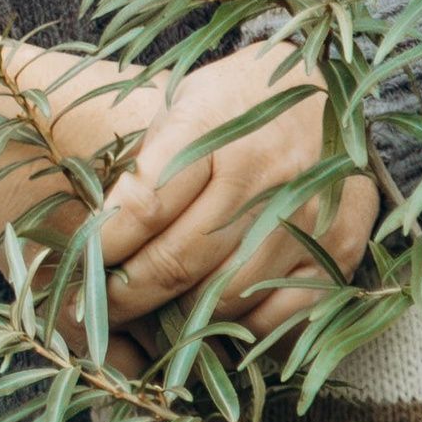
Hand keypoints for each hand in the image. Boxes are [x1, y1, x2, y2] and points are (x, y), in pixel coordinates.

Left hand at [83, 39, 378, 339]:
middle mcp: (262, 173)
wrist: (334, 91)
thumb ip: (147, 163)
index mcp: (212, 126)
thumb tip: (99, 237)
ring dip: (178, 322)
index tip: (82, 267)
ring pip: (224, 298)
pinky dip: (243, 330)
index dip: (105, 247)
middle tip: (100, 311)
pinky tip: (215, 322)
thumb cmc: (239, 102)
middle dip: (127, 295)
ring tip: (148, 322)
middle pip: (179, 261)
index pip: (144, 205)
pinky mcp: (340, 248)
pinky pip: (281, 316)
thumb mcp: (183, 103)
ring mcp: (306, 215)